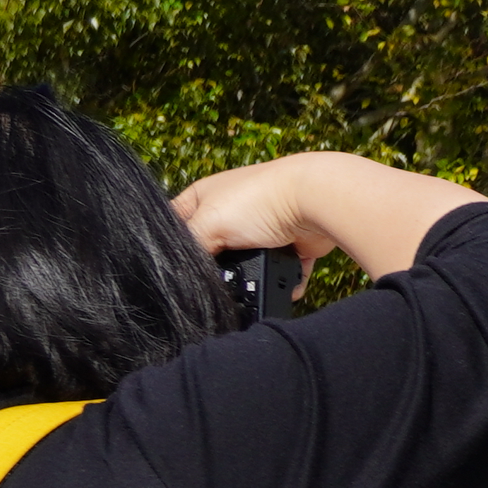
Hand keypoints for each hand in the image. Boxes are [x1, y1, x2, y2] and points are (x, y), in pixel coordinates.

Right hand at [170, 150, 486, 277]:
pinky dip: (288, 283)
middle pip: (215, 248)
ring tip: (253, 291)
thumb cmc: (258, 202)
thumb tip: (187, 273)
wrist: (316, 201)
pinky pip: (287, 272)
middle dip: (218, 268)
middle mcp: (233, 211)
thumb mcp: (208, 223)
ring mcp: (264, 229)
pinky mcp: (293, 246)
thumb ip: (192, 248)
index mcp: (205, 197)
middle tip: (215, 285)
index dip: (171, 244)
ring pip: (252, 263)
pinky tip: (287, 289)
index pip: (176, 222)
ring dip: (255, 278)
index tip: (171, 267)